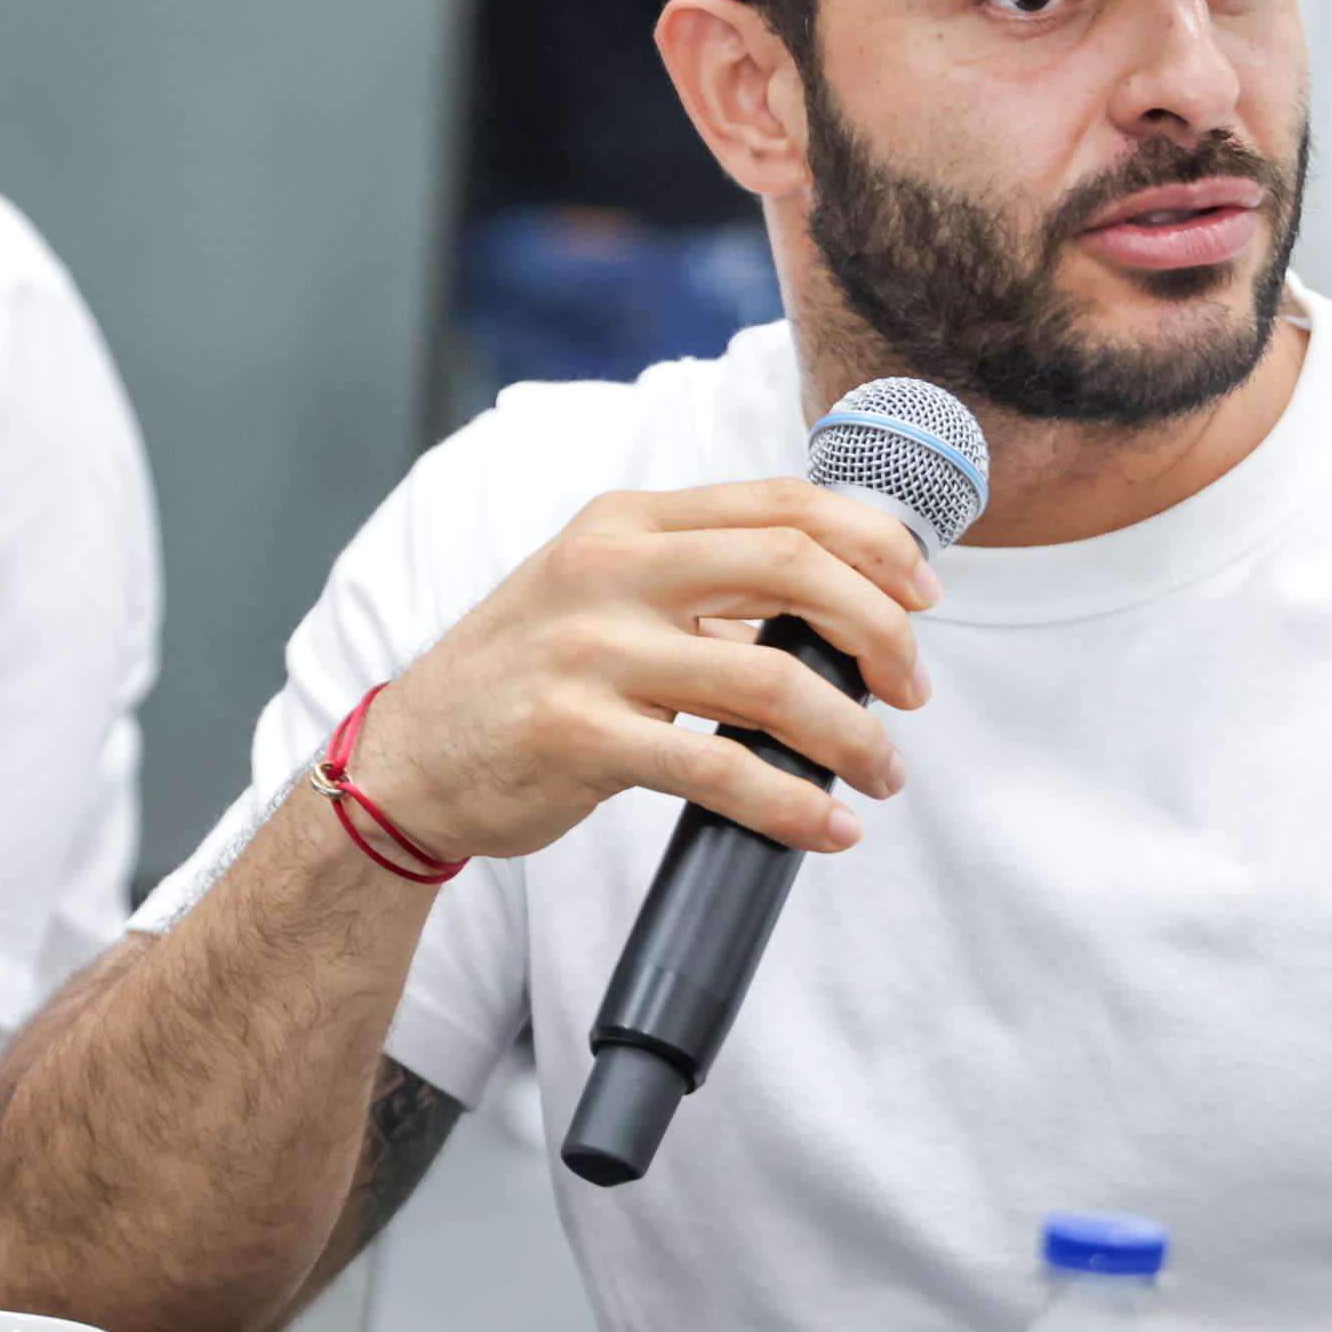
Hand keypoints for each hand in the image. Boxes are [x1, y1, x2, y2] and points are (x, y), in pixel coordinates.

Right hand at [353, 479, 935, 864]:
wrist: (410, 760)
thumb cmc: (528, 677)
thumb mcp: (604, 592)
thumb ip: (702, 582)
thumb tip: (838, 607)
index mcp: (629, 520)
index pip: (783, 504)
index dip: (874, 543)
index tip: (921, 599)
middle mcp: (610, 568)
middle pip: (796, 570)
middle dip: (882, 633)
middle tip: (913, 690)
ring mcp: (590, 651)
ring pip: (772, 680)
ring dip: (854, 734)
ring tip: (882, 772)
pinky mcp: (577, 737)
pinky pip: (719, 771)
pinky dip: (793, 804)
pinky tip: (828, 827)